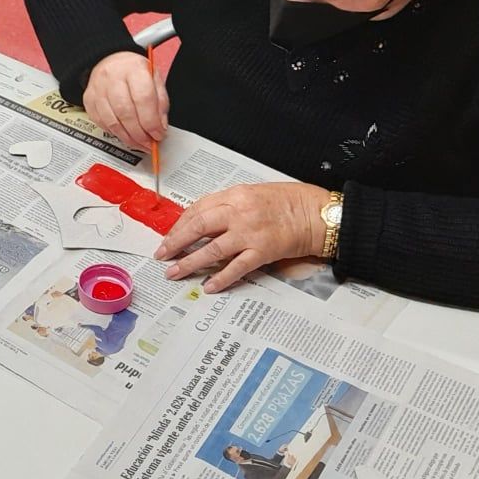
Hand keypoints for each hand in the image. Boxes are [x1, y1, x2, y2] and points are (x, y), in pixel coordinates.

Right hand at [83, 50, 168, 148]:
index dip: (151, 122)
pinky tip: (125, 135)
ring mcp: (98, 89)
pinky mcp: (89, 100)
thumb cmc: (134, 71)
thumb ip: (160, 102)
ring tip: (139, 143)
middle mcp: (113, 77)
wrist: (110, 61)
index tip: (158, 134)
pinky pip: (101, 123)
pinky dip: (115, 133)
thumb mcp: (154, 79)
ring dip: (128, 137)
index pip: (143, 98)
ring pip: (112, 121)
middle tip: (149, 143)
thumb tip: (160, 126)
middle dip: (140, 134)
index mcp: (134, 69)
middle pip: (126, 112)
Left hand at [156, 181, 328, 292]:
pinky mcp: (263, 251)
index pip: (198, 209)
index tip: (169, 235)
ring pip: (211, 249)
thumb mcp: (253, 193)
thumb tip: (204, 221)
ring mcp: (250, 233)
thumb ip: (228, 205)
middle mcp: (239, 212)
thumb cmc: (289, 201)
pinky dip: (220, 277)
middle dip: (175, 242)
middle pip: (198, 227)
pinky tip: (208, 285)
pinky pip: (236, 267)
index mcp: (235, 195)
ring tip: (174, 272)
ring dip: (189, 262)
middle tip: (162, 254)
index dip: (180, 224)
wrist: (316, 213)